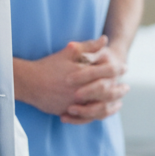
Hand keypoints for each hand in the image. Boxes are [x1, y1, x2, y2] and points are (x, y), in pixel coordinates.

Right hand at [13, 36, 129, 124]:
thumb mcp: (69, 52)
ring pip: (98, 107)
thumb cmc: (49, 65)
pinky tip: (103, 111)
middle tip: (126, 88)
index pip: (106, 72)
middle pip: (106, 92)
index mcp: (81, 73)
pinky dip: (97, 114)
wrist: (28, 82)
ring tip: (118, 102)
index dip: (118, 69)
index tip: (125, 68)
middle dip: (118, 90)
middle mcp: (79, 90)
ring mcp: (73, 103)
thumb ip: (88, 46)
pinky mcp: (67, 112)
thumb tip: (105, 39)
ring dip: (111, 105)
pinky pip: (86, 117)